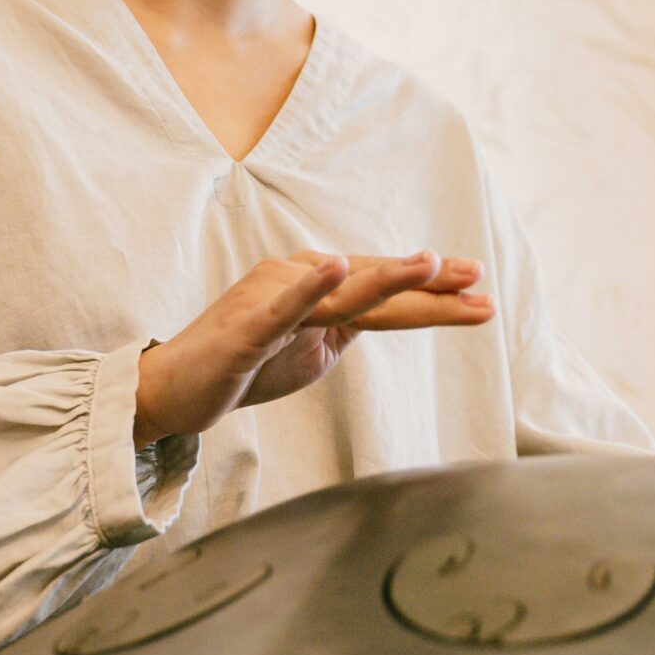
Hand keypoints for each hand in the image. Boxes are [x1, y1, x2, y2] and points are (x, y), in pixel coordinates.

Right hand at [133, 250, 492, 445]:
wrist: (176, 390)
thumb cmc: (244, 365)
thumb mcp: (312, 347)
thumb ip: (348, 326)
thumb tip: (392, 316)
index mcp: (315, 285)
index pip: (383, 288)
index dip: (431, 289)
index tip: (478, 287)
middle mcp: (297, 280)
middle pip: (374, 287)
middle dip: (428, 286)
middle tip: (478, 280)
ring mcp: (271, 300)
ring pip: (340, 291)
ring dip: (385, 276)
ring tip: (430, 264)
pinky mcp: (248, 328)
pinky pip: (284, 306)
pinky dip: (311, 285)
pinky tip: (337, 265)